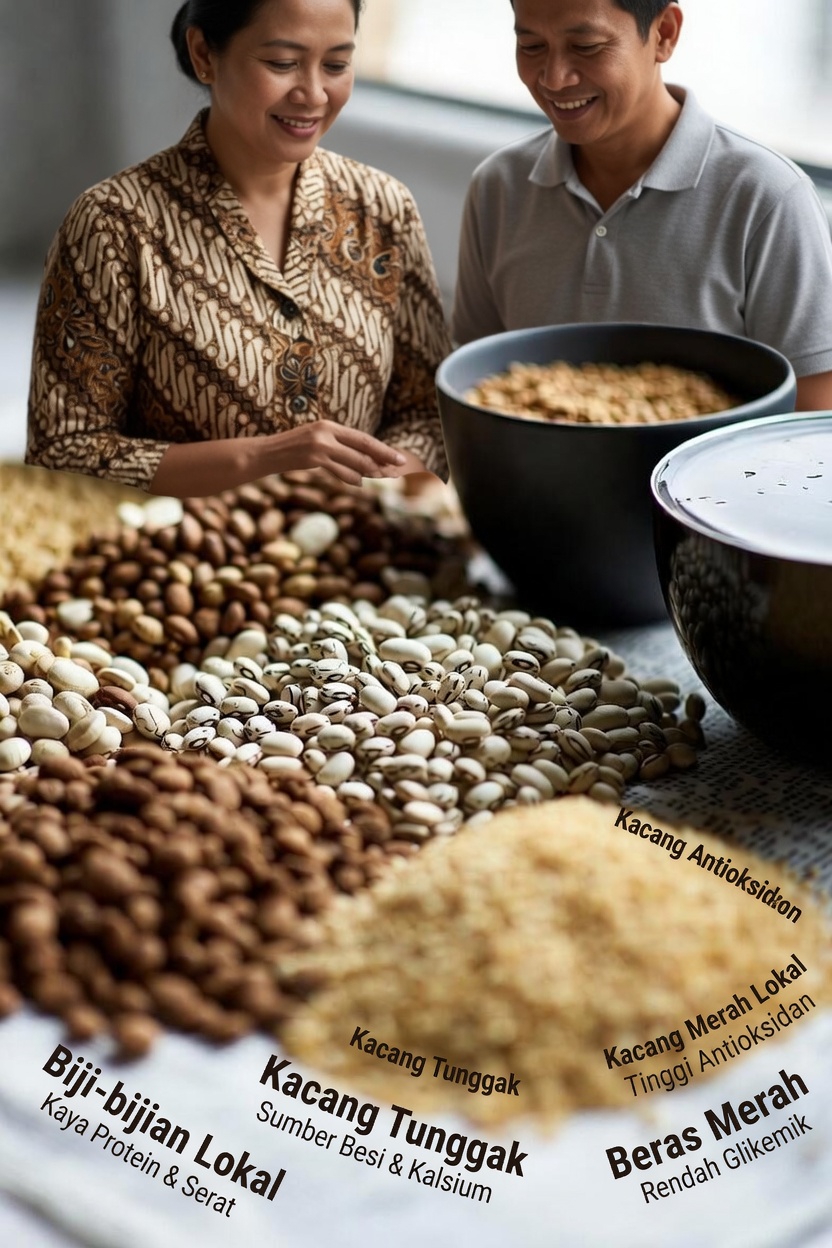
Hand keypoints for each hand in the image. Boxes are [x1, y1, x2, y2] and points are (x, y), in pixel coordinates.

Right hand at [268, 421, 406, 484]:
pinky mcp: (314, 458)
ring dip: (370, 472)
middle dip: (384, 460)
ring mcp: (320, 445)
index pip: (363, 438)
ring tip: (382, 478)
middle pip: (364, 448)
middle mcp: (327, 432)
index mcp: (329, 425)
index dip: (383, 448)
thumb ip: (336, 445)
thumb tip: (361, 459)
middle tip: (400, 470)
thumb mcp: (315, 440)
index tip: (398, 457)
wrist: (266, 453)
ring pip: (355, 461)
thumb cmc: (292, 450)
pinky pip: (340, 471)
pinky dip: (352, 479)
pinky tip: (360, 483)